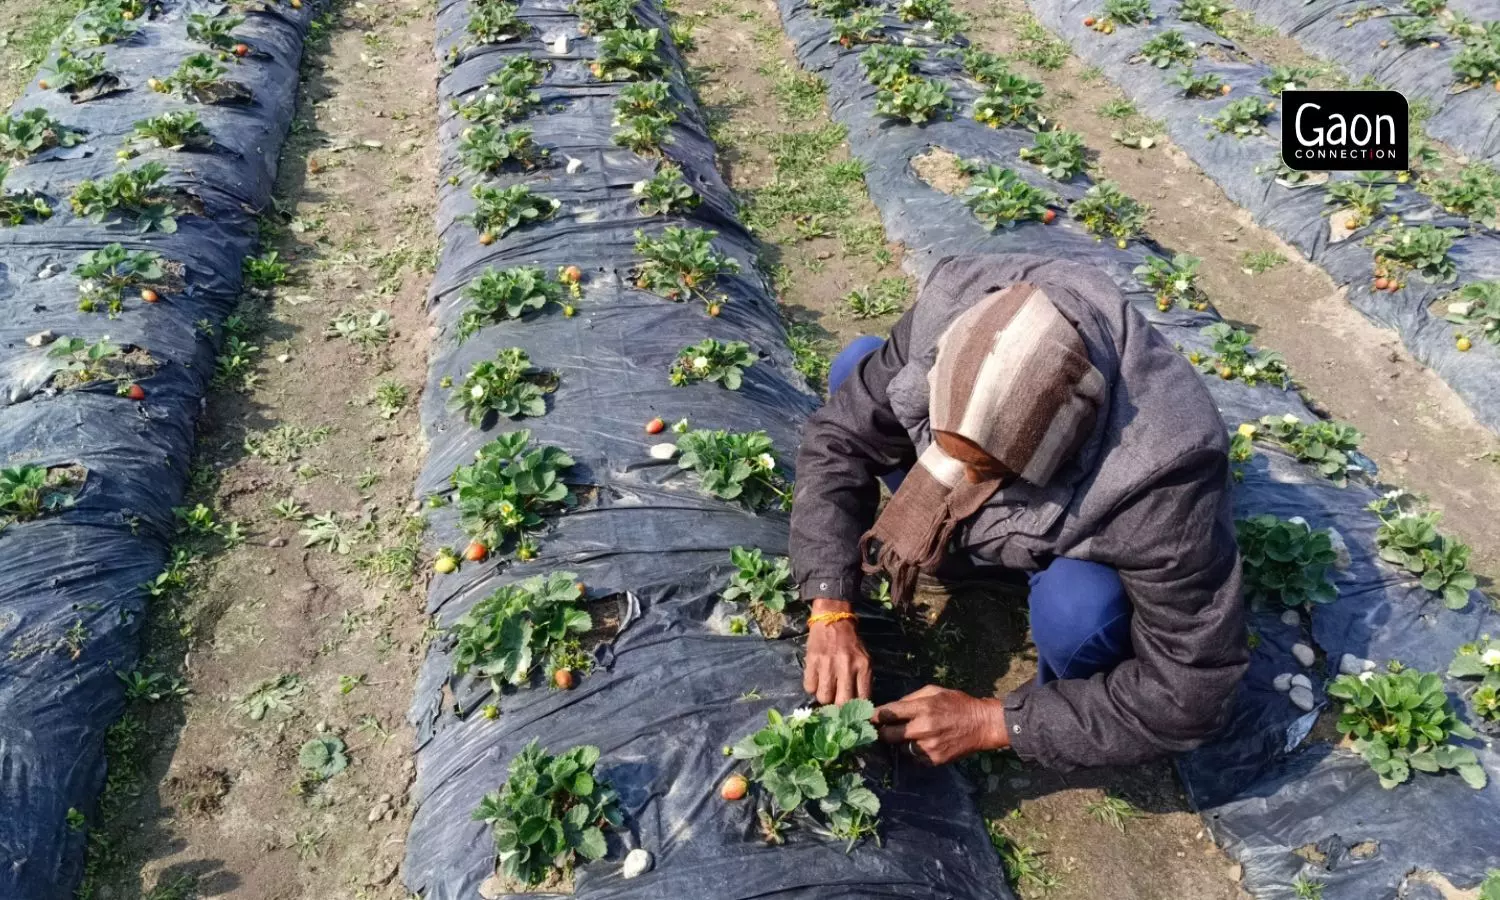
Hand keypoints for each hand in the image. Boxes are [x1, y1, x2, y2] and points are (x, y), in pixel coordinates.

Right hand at [803, 598, 871, 705]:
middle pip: (842, 703)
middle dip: (838, 707)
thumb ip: (863, 681)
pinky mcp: (812, 661)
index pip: (862, 699)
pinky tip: (816, 679)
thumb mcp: (864, 660)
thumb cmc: (851, 644)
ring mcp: (828, 664)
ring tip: (826, 688)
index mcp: (863, 666)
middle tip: (836, 702)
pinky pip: (809, 687)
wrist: (833, 620)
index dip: (856, 709)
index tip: (852, 710)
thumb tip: (858, 707)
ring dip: (824, 697)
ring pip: (823, 698)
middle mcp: (846, 666)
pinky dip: (812, 687)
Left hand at [872, 685, 1007, 765]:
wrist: (982, 725)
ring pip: (900, 748)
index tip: (864, 718)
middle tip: (879, 730)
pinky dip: (914, 751)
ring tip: (907, 735)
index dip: (873, 716)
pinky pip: (914, 757)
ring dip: (900, 743)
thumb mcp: (934, 691)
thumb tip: (890, 708)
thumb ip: (910, 699)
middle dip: (881, 732)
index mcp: (923, 708)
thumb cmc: (957, 704)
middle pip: (888, 735)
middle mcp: (923, 729)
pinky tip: (922, 743)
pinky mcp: (934, 760)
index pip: (888, 713)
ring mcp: (928, 747)